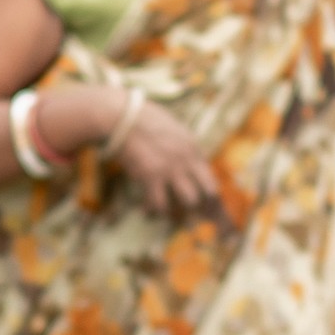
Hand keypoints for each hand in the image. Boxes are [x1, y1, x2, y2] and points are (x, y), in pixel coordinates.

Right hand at [99, 95, 223, 216]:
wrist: (122, 117)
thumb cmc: (143, 119)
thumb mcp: (173, 130)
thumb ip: (183, 148)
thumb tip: (186, 164)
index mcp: (193, 148)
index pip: (212, 180)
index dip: (210, 198)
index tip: (206, 210)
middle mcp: (187, 160)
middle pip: (208, 193)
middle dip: (202, 207)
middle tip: (190, 217)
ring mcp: (170, 169)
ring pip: (189, 201)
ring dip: (179, 210)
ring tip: (167, 214)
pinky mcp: (150, 176)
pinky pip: (159, 204)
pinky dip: (153, 211)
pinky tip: (146, 212)